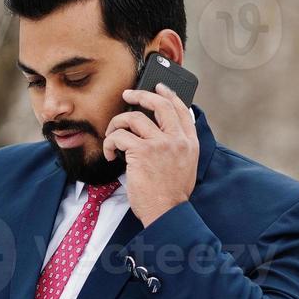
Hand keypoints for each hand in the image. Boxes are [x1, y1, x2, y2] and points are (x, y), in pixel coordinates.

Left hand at [102, 82, 198, 226]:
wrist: (167, 211)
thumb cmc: (170, 194)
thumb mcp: (184, 166)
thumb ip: (177, 147)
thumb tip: (160, 133)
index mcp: (189, 142)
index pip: (181, 110)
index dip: (169, 95)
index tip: (159, 87)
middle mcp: (177, 139)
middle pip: (159, 104)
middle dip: (141, 94)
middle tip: (128, 94)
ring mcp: (160, 144)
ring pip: (133, 118)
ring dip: (117, 124)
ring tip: (111, 136)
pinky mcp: (142, 152)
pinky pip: (119, 136)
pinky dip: (109, 143)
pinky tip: (109, 154)